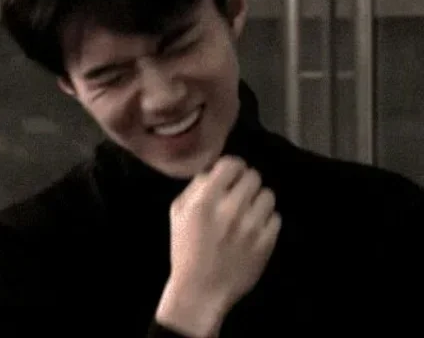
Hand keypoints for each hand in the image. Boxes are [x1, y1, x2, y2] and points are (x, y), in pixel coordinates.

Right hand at [167, 155, 280, 314]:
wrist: (200, 291)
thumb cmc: (186, 248)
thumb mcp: (179, 212)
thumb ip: (196, 186)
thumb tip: (215, 170)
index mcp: (205, 201)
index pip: (232, 164)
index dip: (232, 166)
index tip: (231, 174)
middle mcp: (230, 210)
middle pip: (253, 176)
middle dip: (245, 182)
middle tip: (240, 193)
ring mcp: (251, 227)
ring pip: (268, 194)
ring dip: (258, 200)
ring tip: (249, 210)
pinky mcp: (266, 243)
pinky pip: (276, 217)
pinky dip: (266, 220)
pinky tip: (255, 227)